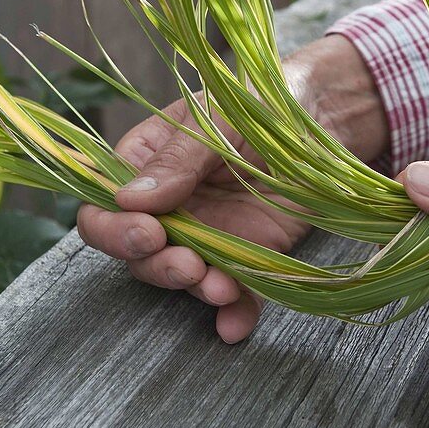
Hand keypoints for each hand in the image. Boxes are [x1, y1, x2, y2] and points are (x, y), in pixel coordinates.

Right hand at [78, 35, 387, 342]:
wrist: (324, 118)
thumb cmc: (262, 102)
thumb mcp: (217, 118)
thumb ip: (177, 160)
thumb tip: (127, 198)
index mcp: (147, 163)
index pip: (104, 206)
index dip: (114, 229)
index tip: (147, 233)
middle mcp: (169, 205)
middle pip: (138, 252)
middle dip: (158, 266)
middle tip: (187, 265)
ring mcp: (207, 232)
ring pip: (182, 275)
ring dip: (195, 289)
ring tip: (222, 288)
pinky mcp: (246, 254)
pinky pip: (233, 290)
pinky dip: (234, 312)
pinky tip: (235, 325)